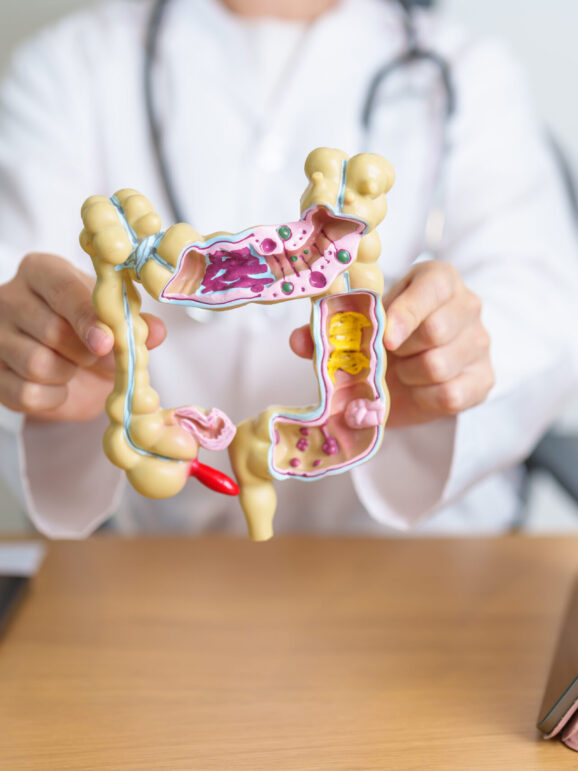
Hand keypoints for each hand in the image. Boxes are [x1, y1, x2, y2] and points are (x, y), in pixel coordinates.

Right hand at [0, 253, 165, 421]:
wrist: (71, 370)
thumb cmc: (92, 332)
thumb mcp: (114, 320)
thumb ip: (134, 323)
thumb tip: (156, 332)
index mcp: (42, 271)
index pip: (62, 289)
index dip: (87, 318)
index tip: (108, 342)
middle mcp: (10, 297)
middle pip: (51, 330)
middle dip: (85, 352)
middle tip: (97, 355)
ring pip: (37, 364)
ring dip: (68, 374)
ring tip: (74, 366)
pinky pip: (27, 393)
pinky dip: (53, 397)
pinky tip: (59, 386)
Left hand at [289, 261, 493, 427]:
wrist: (417, 371)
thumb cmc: (387, 338)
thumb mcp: (362, 325)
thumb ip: (330, 329)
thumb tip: (298, 341)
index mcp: (438, 279)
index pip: (434, 287)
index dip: (406, 312)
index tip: (384, 337)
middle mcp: (468, 305)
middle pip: (436, 330)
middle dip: (401, 351)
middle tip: (387, 355)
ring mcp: (480, 343)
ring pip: (439, 366)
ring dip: (409, 377)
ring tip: (402, 371)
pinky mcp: (484, 379)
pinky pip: (451, 395)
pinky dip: (424, 398)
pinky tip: (417, 389)